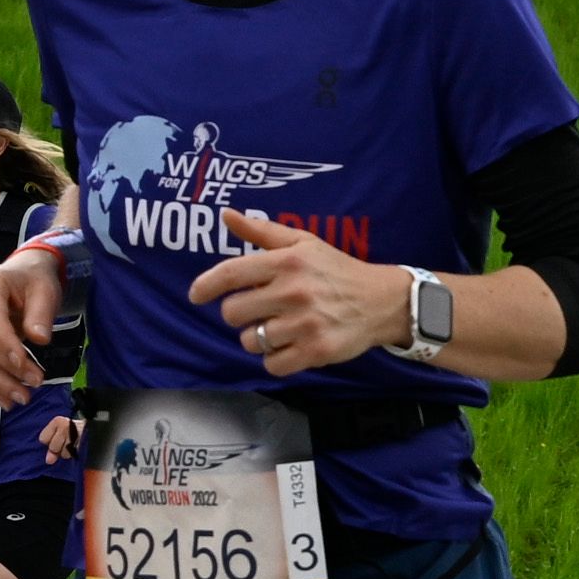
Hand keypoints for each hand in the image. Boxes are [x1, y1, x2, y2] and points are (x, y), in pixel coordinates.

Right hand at [0, 252, 69, 407]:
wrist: (20, 278)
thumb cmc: (33, 282)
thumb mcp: (45, 290)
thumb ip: (41, 313)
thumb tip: (39, 339)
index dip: (7, 347)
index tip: (26, 367)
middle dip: (8, 370)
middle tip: (35, 384)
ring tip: (22, 398)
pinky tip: (3, 400)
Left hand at [196, 208, 414, 378]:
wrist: (383, 301)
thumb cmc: (336, 270)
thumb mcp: (303, 243)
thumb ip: (262, 231)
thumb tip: (225, 214)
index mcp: (287, 261)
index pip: (231, 274)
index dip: (206, 286)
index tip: (196, 295)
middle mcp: (294, 291)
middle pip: (233, 312)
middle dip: (240, 313)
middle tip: (261, 309)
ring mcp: (305, 323)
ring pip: (250, 341)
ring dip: (259, 337)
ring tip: (280, 328)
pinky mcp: (315, 351)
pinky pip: (271, 364)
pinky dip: (276, 358)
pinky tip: (291, 346)